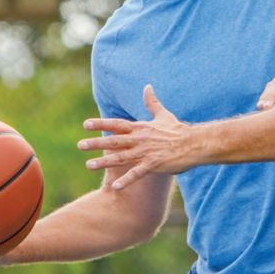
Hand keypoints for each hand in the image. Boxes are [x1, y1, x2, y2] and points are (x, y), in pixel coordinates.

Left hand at [80, 86, 201, 191]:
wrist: (195, 143)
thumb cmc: (179, 130)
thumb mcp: (164, 114)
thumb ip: (152, 102)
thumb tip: (147, 86)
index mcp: (141, 128)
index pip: (117, 124)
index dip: (100, 123)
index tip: (85, 124)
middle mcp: (140, 139)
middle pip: (114, 141)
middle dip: (96, 143)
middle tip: (79, 145)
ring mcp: (146, 152)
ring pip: (121, 157)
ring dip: (104, 162)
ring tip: (88, 165)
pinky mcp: (154, 164)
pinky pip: (137, 174)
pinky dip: (126, 180)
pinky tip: (115, 187)